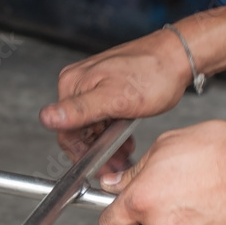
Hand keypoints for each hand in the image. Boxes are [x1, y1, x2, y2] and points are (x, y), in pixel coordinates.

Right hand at [39, 28, 194, 174]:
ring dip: (105, 143)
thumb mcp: (115, 99)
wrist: (178, 56)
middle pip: (77, 129)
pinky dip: (111, 130)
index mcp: (72, 84)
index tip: (100, 167)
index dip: (82, 154)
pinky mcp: (105, 86)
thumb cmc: (153, 74)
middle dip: (96, 150)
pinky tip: (125, 137)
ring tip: (124, 154)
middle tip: (117, 163)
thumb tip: (47, 117)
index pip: (65, 131)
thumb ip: (79, 110)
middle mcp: (77, 82)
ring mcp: (91, 84)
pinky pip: (101, 115)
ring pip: (90, 125)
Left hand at [97, 120, 225, 224]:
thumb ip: (134, 172)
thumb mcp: (165, 146)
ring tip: (209, 198)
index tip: (123, 215)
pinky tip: (225, 211)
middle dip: (160, 219)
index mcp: (142, 201)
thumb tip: (114, 184)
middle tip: (183, 195)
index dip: (117, 219)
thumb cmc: (221, 151)